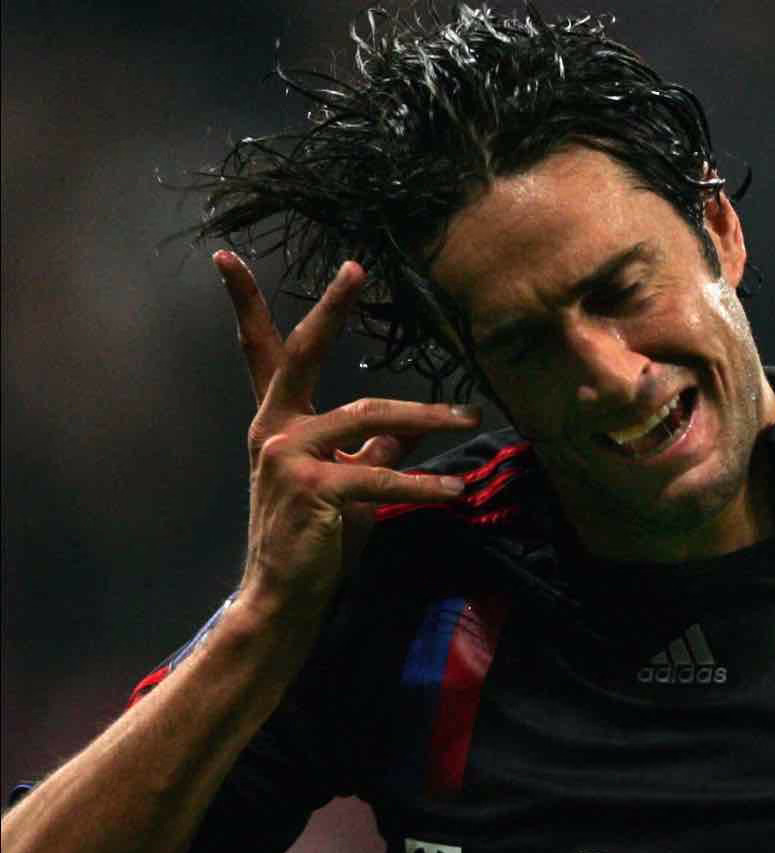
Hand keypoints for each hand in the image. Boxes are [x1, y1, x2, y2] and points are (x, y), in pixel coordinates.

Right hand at [214, 251, 480, 619]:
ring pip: (368, 416)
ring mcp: (286, 455)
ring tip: (469, 417)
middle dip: (329, 308)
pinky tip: (453, 491)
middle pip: (301, 354)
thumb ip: (382, 448)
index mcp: (278, 423)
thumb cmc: (318, 540)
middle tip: (354, 267)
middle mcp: (273, 429)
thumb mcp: (354, 484)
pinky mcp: (310, 487)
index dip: (246, 304)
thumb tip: (420, 424)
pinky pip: (378, 474)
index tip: (227, 256)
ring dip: (426, 416)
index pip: (262, 354)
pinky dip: (422, 484)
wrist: (285, 596)